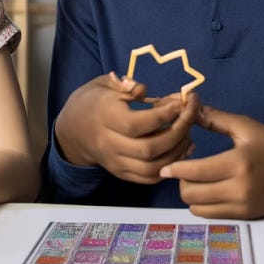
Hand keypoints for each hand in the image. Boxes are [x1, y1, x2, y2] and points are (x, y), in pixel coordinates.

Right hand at [53, 72, 197, 182]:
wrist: (72, 130)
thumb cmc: (93, 101)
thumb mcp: (103, 85)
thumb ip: (124, 85)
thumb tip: (142, 89)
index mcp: (105, 118)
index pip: (136, 123)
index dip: (163, 115)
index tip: (180, 103)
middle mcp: (109, 144)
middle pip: (148, 149)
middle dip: (177, 134)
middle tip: (190, 116)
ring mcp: (116, 162)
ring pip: (152, 168)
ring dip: (176, 153)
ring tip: (188, 135)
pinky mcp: (121, 173)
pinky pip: (148, 178)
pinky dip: (168, 167)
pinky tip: (180, 151)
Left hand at [158, 105, 263, 217]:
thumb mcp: (248, 127)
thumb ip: (217, 119)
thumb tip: (191, 109)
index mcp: (238, 163)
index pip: (196, 172)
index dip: (176, 169)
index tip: (165, 166)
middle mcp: (239, 189)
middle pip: (192, 193)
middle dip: (181, 181)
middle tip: (182, 169)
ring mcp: (241, 206)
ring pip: (198, 208)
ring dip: (190, 195)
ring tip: (194, 180)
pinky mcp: (243, 216)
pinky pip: (210, 215)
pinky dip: (202, 204)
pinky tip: (206, 190)